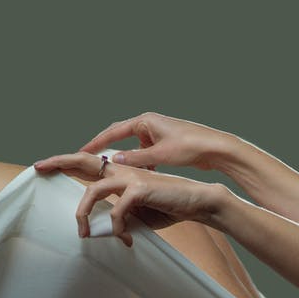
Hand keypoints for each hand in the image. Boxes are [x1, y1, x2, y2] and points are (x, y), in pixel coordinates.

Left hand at [30, 151, 224, 247]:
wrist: (195, 202)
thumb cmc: (166, 207)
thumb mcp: (135, 216)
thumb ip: (115, 219)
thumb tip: (97, 232)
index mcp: (120, 173)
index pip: (87, 165)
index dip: (65, 163)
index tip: (44, 166)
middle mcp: (122, 170)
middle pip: (83, 162)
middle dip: (59, 162)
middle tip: (37, 167)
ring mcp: (130, 177)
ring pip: (93, 191)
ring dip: (83, 214)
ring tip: (82, 233)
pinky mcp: (140, 188)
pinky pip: (115, 210)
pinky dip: (115, 228)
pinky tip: (123, 238)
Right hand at [66, 112, 233, 171]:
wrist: (217, 148)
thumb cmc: (192, 147)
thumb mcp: (160, 155)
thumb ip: (135, 158)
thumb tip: (114, 160)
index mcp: (145, 121)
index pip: (113, 132)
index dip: (96, 143)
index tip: (81, 151)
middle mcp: (149, 124)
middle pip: (119, 136)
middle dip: (105, 150)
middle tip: (89, 161)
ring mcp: (157, 134)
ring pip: (133, 148)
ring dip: (125, 160)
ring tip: (114, 173)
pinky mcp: (164, 144)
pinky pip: (144, 154)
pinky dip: (139, 164)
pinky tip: (141, 176)